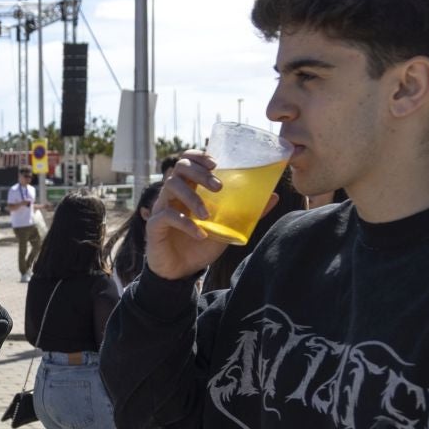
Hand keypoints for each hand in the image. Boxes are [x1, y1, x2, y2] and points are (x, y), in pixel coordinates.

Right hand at [146, 153, 247, 279]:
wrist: (181, 272)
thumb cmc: (201, 245)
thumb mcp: (226, 227)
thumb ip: (245, 212)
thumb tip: (273, 196)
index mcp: (188, 189)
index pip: (188, 161)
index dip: (198, 156)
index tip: (215, 162)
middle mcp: (173, 195)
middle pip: (179, 168)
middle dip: (199, 172)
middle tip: (218, 187)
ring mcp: (161, 208)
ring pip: (170, 187)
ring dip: (192, 197)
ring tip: (208, 215)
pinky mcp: (154, 226)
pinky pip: (166, 216)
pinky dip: (185, 223)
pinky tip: (200, 234)